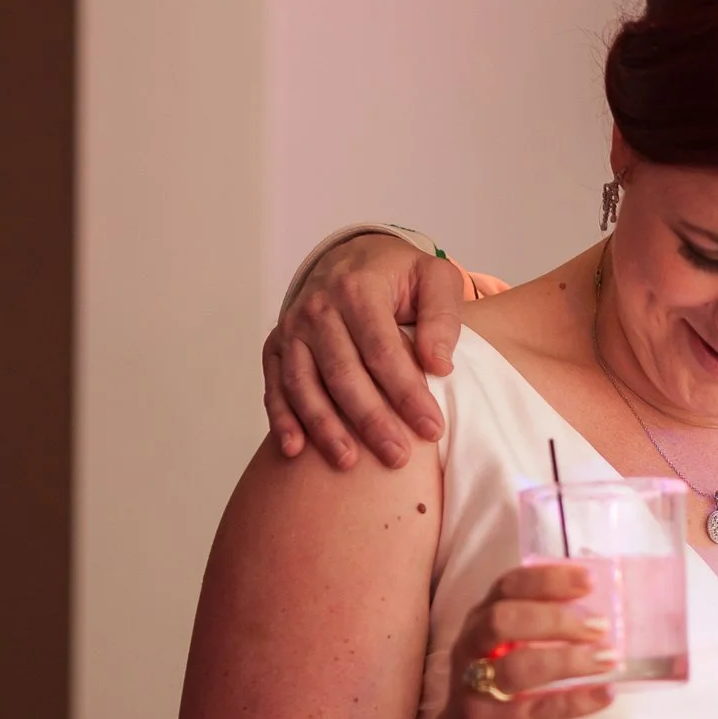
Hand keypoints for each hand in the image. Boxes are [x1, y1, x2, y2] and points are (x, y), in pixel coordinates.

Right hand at [264, 233, 466, 468]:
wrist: (351, 256)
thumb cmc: (400, 274)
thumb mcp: (434, 278)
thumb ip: (442, 317)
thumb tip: (439, 365)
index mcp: (358, 289)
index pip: (383, 350)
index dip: (407, 393)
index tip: (432, 428)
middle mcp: (318, 308)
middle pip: (343, 373)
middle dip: (370, 420)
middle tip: (397, 457)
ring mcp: (292, 329)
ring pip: (303, 384)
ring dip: (324, 427)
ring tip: (349, 462)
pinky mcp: (276, 346)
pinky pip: (275, 385)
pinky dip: (282, 418)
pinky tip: (295, 450)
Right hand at [427, 563, 616, 718]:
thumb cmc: (499, 698)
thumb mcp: (513, 655)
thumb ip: (543, 632)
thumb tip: (605, 613)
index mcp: (480, 624)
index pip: (508, 586)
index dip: (547, 579)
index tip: (588, 580)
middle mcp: (471, 651)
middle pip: (503, 619)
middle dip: (555, 617)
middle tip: (600, 626)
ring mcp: (475, 692)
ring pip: (518, 666)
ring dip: (568, 659)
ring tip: (608, 659)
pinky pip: (537, 711)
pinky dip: (576, 701)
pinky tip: (606, 694)